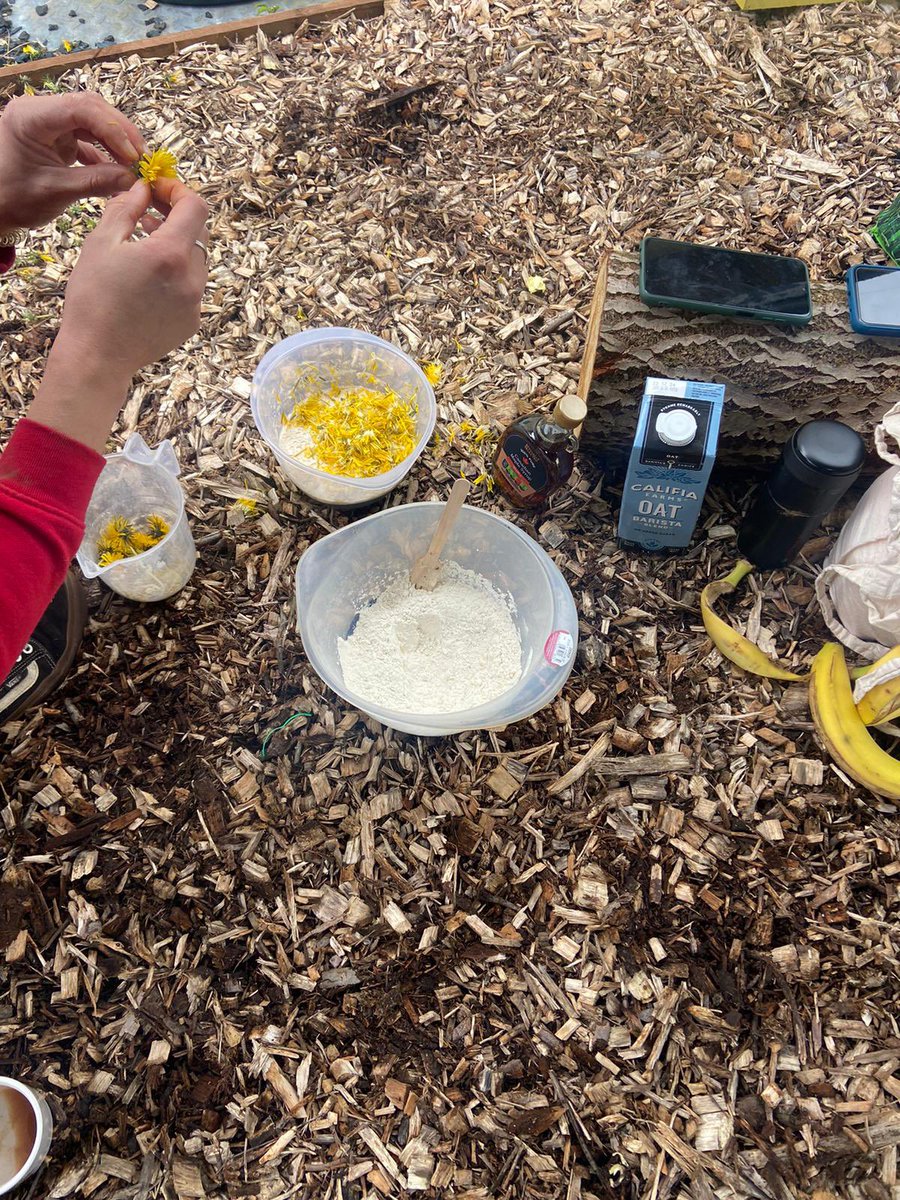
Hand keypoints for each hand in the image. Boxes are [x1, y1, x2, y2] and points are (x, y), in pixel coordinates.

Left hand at [0, 92, 144, 235]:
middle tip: (142, 159)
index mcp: (31, 117)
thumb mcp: (57, 191)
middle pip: (90, 109)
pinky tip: (120, 169)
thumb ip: (96, 182)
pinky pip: (87, 137)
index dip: (113, 129)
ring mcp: (49, 123)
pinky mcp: (57, 137)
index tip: (133, 155)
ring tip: (134, 164)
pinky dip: (105, 152)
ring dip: (116, 142)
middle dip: (120, 133)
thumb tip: (133, 179)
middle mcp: (40, 111)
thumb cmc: (13, 199)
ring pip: (92, 121)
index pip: (81, 108)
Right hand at [28, 178, 208, 451]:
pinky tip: (148, 278)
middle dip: (176, 215)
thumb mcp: (101, 243)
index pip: (195, 207)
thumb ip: (126, 208)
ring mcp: (196, 303)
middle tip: (148, 210)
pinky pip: (191, 286)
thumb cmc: (92, 298)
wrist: (98, 355)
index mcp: (170, 254)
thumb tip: (143, 188)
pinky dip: (175, 273)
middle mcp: (192, 279)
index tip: (158, 188)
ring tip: (143, 241)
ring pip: (195, 259)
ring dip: (175, 244)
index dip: (178, 191)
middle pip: (199, 232)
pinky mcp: (192, 321)